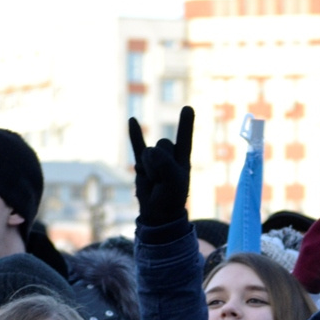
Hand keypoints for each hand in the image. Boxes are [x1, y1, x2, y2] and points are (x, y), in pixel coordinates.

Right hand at [128, 106, 193, 227]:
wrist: (157, 211)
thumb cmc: (171, 197)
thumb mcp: (173, 181)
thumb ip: (164, 164)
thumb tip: (150, 150)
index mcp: (183, 158)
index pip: (185, 138)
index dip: (186, 124)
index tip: (187, 108)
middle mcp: (170, 154)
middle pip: (163, 145)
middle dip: (160, 162)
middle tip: (162, 180)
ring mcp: (155, 157)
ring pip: (149, 151)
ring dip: (149, 167)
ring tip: (154, 180)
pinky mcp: (142, 162)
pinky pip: (137, 145)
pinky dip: (135, 134)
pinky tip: (132, 120)